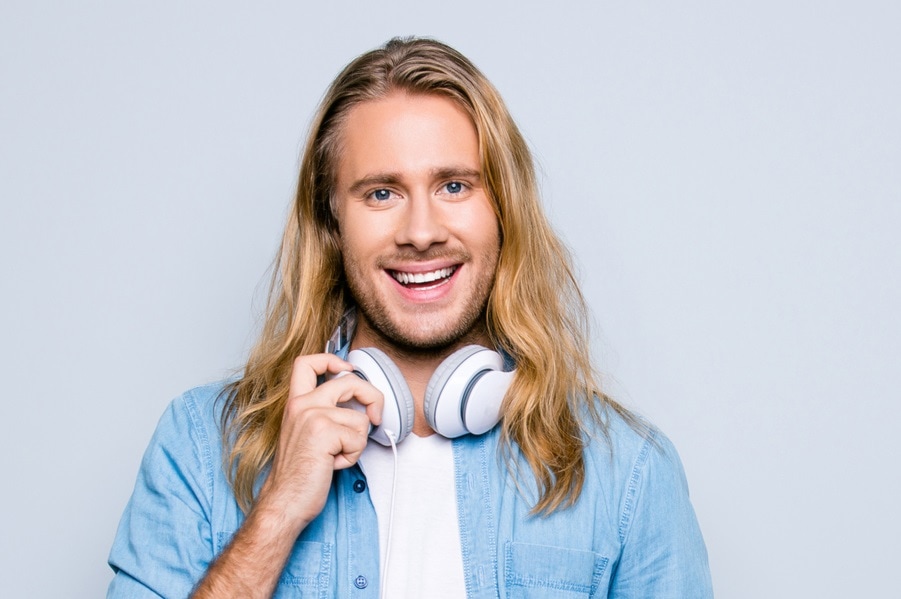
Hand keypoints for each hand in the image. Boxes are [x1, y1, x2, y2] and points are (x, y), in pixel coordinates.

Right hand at [256, 353, 382, 531]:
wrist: (285, 500)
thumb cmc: (298, 473)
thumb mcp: (305, 433)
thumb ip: (323, 413)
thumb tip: (358, 404)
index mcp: (296, 402)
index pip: (307, 363)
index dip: (331, 359)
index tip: (346, 369)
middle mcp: (302, 404)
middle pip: (349, 380)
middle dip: (372, 397)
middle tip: (375, 416)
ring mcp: (312, 416)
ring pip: (360, 418)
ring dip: (356, 442)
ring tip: (336, 456)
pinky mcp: (324, 432)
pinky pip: (359, 437)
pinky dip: (353, 455)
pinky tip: (333, 464)